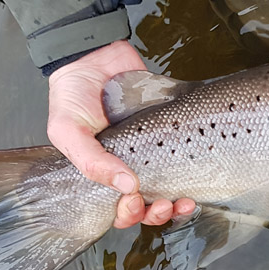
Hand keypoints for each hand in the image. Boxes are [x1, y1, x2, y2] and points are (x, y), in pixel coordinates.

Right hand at [47, 40, 195, 227]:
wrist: (94, 55)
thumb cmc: (73, 95)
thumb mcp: (68, 130)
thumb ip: (91, 161)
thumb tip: (128, 186)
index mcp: (104, 173)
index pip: (120, 208)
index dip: (130, 214)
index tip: (136, 200)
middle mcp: (131, 166)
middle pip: (149, 206)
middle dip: (159, 214)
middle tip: (165, 205)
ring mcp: (154, 150)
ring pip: (172, 189)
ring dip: (180, 204)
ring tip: (187, 201)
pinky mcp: (171, 131)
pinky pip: (188, 157)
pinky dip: (195, 170)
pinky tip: (200, 172)